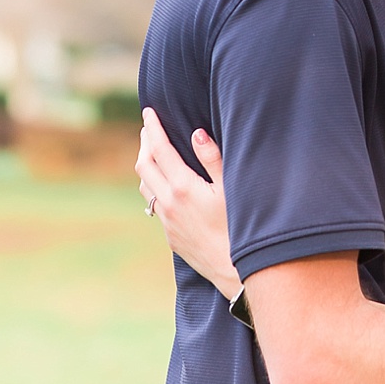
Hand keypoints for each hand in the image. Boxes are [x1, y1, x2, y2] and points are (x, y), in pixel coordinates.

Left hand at [136, 108, 240, 299]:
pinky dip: (154, 186)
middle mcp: (168, 203)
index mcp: (183, 187)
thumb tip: (196, 133)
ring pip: (145, 186)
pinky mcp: (170, 235)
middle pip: (144, 165)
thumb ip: (212, 159)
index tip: (149, 112)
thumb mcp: (230, 189)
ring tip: (153, 152)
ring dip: (146, 165)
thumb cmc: (239, 227)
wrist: (233, 271)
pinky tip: (165, 184)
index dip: (153, 128)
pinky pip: (154, 204)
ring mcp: (167, 221)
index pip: (160, 149)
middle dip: (145, 143)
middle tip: (149, 127)